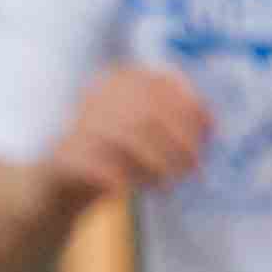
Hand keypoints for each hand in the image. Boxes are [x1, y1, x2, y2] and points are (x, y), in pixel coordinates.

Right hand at [44, 66, 211, 205]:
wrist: (59, 185)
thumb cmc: (115, 157)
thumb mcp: (150, 136)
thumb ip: (179, 124)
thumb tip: (212, 122)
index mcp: (121, 80)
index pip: (161, 83)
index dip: (189, 107)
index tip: (210, 133)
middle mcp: (97, 95)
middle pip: (146, 112)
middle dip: (177, 143)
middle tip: (193, 169)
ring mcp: (76, 125)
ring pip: (122, 136)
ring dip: (153, 164)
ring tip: (167, 185)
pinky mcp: (60, 156)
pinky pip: (93, 163)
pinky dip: (116, 178)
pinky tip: (128, 191)